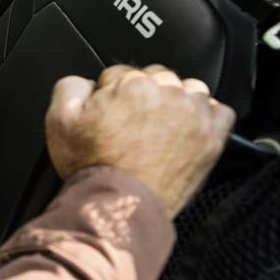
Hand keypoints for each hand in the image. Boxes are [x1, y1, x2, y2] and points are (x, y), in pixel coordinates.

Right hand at [46, 64, 235, 217]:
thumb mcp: (58, 122)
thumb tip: (87, 82)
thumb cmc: (93, 169)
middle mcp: (168, 94)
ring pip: (189, 89)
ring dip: (175, 101)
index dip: (110, 93)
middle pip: (156, 77)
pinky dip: (206, 116)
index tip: (109, 112)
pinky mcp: (211, 139)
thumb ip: (70, 86)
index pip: (121, 72)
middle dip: (143, 94)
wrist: (119, 206)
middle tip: (130, 122)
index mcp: (132, 85)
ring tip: (158, 126)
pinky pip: (220, 111)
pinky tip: (187, 129)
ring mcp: (194, 116)